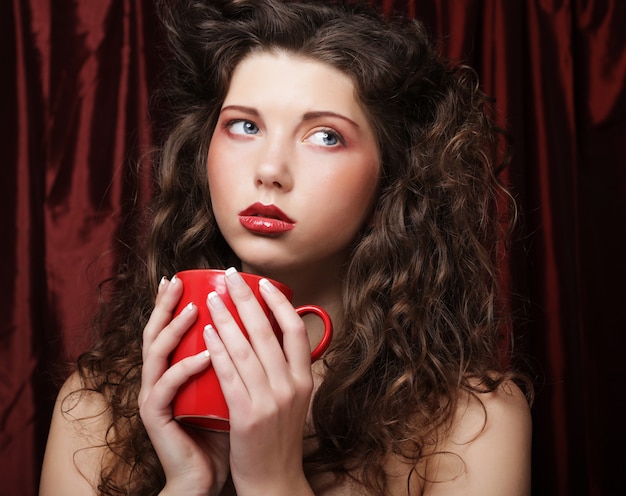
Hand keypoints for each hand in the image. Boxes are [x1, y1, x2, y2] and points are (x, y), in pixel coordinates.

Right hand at [138, 275, 229, 495]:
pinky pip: (168, 386)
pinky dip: (186, 368)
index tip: (186, 277)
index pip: (170, 329)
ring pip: (156, 352)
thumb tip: (273, 333)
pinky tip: (204, 355)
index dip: (173, 302)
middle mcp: (159, 378)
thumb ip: (243, 364)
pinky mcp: (156, 416)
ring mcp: (154, 396)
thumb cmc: (225, 431)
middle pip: (156, 332)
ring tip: (195, 307)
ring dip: (175, 327)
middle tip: (178, 280)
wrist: (206, 477)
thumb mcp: (235, 389)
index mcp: (174, 370)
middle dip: (166, 303)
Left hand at [203, 268, 314, 494]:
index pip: (297, 331)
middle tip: (230, 277)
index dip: (280, 303)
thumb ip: (287, 371)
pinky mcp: (246, 415)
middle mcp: (291, 386)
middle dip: (246, 299)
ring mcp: (269, 401)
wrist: (273, 481)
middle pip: (267, 331)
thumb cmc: (278, 439)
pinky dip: (217, 349)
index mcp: (305, 380)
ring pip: (245, 348)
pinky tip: (206, 333)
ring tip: (211, 298)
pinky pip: (229, 373)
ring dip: (225, 318)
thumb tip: (275, 337)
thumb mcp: (294, 402)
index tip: (263, 284)